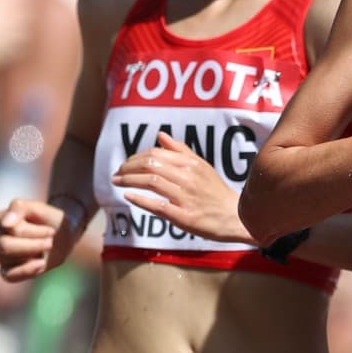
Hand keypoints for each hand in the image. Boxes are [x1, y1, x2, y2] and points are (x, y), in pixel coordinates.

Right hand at [0, 198, 80, 281]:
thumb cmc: (50, 219)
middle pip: (5, 245)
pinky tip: (41, 263)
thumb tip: (4, 223)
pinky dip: (26, 271)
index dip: (34, 231)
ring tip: (47, 247)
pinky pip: (9, 276)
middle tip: (50, 241)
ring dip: (32, 254)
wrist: (64, 233)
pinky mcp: (8, 270)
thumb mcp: (40, 208)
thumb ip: (20, 208)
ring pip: (5, 259)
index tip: (51, 230)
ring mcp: (1, 254)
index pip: (10, 229)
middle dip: (33, 245)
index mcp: (1, 219)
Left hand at [113, 132, 249, 242]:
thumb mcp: (202, 167)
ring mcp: (187, 197)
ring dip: (129, 180)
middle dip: (128, 168)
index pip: (156, 154)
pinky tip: (128, 196)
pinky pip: (158, 205)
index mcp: (192, 164)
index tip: (125, 164)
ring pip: (152, 182)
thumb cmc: (215, 192)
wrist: (235, 217)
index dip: (136, 157)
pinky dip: (140, 199)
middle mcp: (189, 178)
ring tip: (116, 182)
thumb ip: (180, 151)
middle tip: (117, 173)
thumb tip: (160, 135)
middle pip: (151, 165)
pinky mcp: (185, 217)